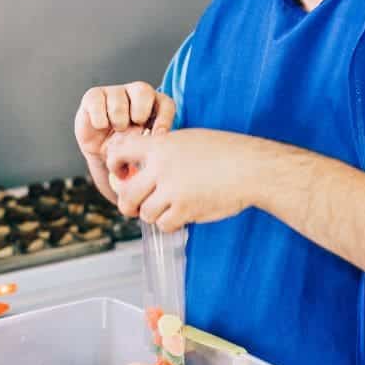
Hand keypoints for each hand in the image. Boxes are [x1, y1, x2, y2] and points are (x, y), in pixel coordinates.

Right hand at [74, 82, 175, 162]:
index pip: (166, 103)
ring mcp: (114, 92)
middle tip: (134, 129)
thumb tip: (157, 137)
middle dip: (140, 113)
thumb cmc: (127, 151)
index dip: (164, 118)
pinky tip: (100, 126)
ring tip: (116, 130)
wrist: (100, 155)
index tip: (158, 135)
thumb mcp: (144, 150)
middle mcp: (135, 93)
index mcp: (154, 105)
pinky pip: (97, 102)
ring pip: (119, 100)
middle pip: (144, 90)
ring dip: (118, 120)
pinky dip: (100, 119)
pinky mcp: (93, 95)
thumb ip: (152, 142)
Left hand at [106, 128, 262, 231]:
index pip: (119, 152)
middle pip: (126, 193)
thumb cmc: (225, 151)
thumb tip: (144, 162)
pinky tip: (180, 216)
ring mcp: (172, 190)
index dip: (114, 165)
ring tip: (167, 209)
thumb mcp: (189, 139)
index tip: (121, 173)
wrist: (250, 167)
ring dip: (153, 214)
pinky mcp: (185, 210)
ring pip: (145, 212)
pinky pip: (164, 224)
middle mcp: (161, 168)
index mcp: (160, 146)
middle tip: (135, 205)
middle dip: (128, 203)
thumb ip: (164, 148)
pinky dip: (169, 223)